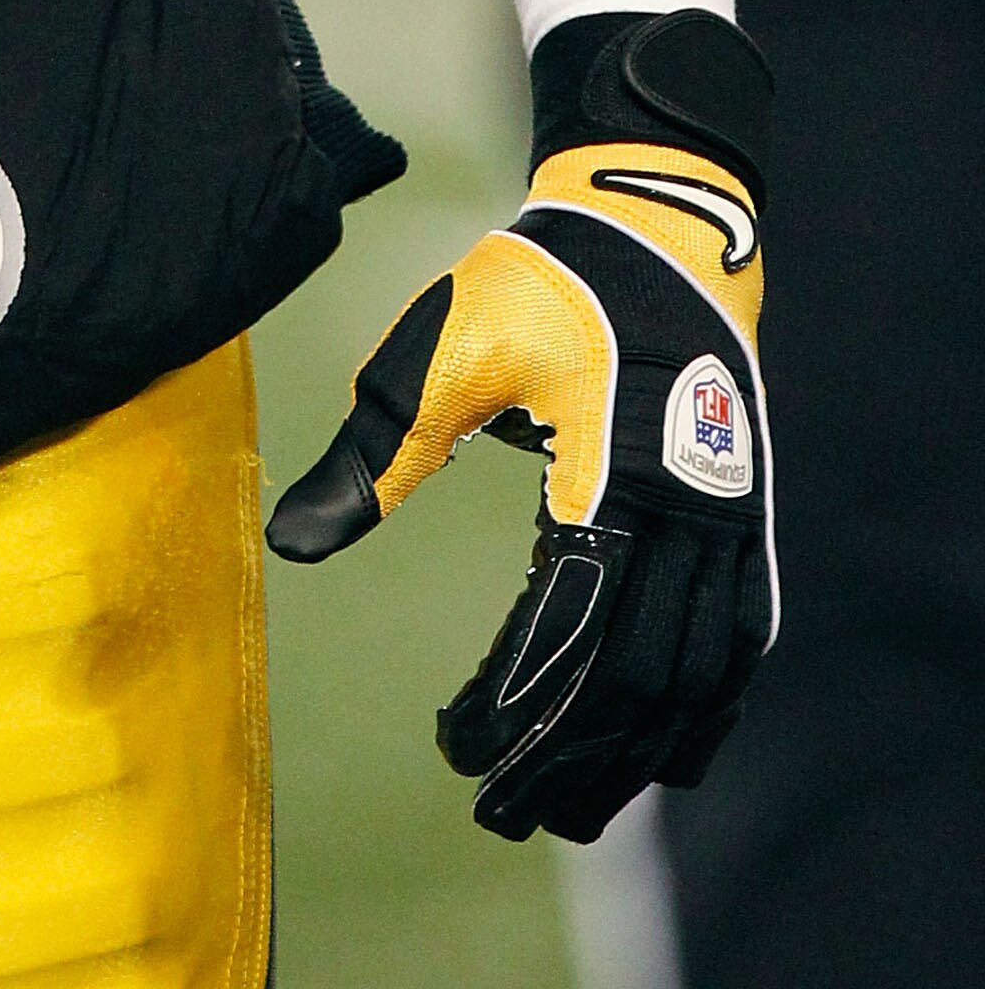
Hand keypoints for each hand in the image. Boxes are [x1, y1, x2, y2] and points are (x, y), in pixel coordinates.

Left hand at [266, 8, 772, 844]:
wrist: (654, 222)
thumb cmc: (542, 280)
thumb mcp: (444, 349)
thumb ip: (376, 450)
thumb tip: (292, 543)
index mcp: (616, 474)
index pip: (567, 632)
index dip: (514, 706)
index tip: (454, 749)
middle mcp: (690, 514)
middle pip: (636, 682)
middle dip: (568, 758)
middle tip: (498, 810)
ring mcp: (728, 521)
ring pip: (692, 679)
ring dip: (630, 755)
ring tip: (566, 808)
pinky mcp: (740, 518)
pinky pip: (734, 645)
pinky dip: (695, 712)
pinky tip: (656, 753)